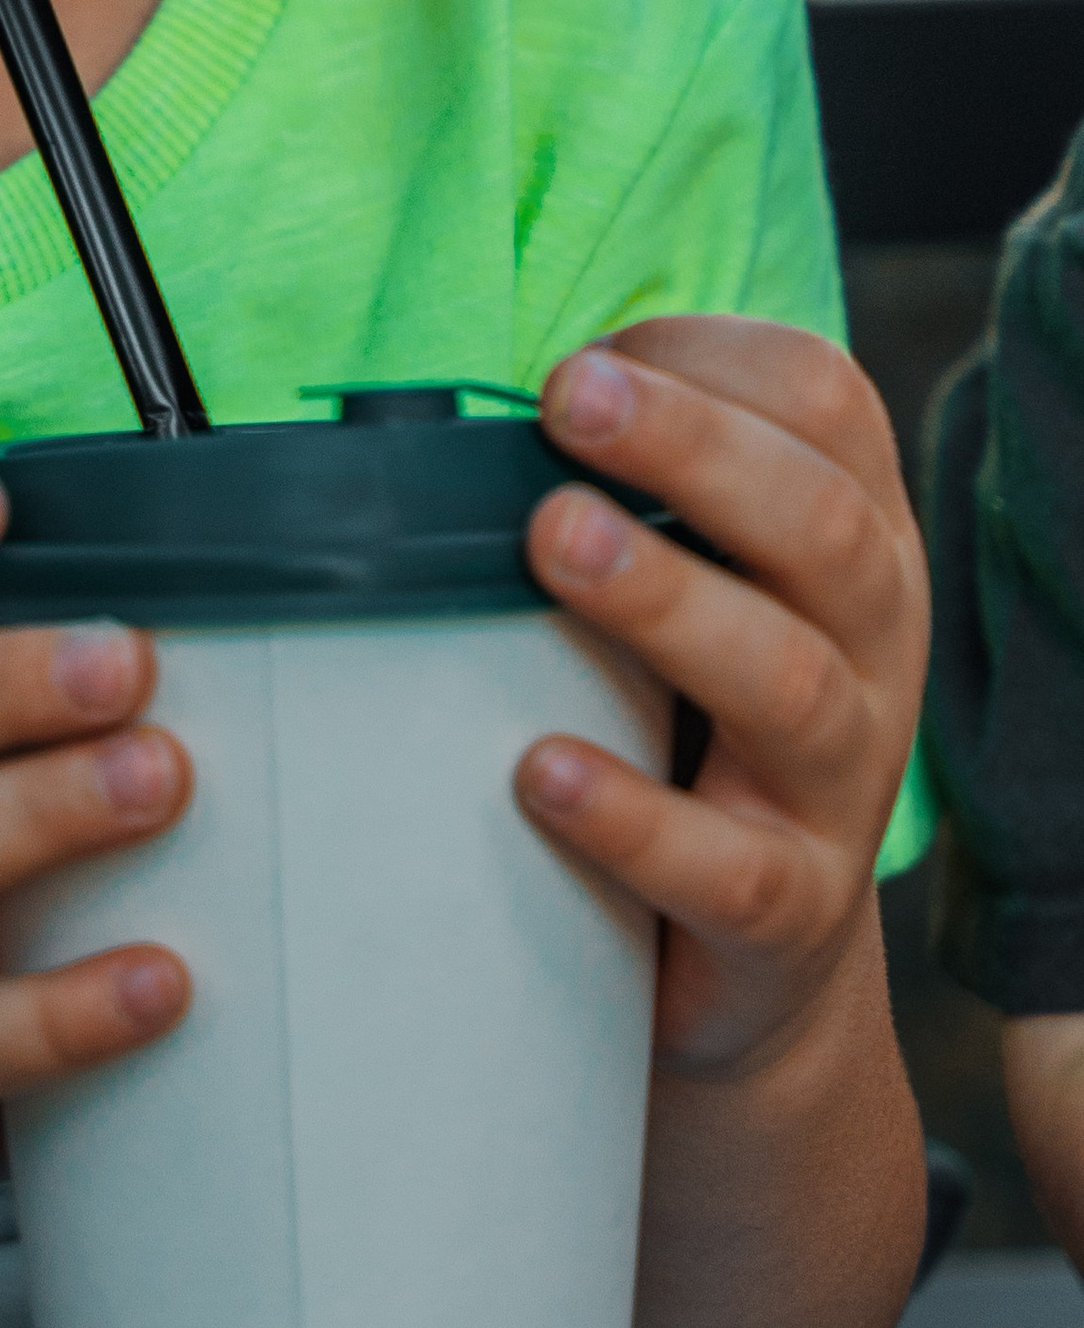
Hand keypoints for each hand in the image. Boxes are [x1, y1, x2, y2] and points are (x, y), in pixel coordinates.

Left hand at [515, 318, 927, 1082]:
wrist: (756, 961)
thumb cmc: (688, 719)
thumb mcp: (694, 584)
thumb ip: (624, 490)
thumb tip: (455, 400)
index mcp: (852, 536)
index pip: (827, 408)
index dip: (712, 366)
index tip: (581, 367)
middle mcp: (872, 647)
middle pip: (821, 525)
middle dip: (693, 448)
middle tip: (569, 401)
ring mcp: (839, 785)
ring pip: (789, 681)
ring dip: (667, 601)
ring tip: (553, 540)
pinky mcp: (787, 911)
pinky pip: (728, 869)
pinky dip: (634, 819)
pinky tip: (541, 767)